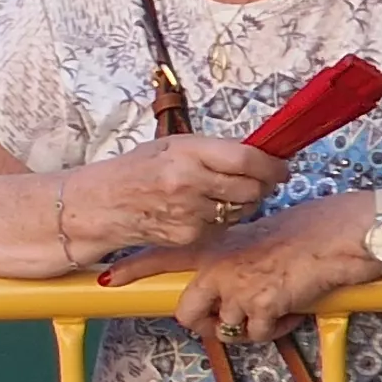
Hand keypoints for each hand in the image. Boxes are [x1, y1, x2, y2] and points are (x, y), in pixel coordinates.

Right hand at [70, 135, 290, 253]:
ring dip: (241, 202)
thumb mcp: (172, 146)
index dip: (272, 165)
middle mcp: (190, 182)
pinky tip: (200, 211)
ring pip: (242, 209)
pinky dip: (221, 219)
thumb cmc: (135, 170)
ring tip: (218, 194)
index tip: (280, 166)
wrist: (101, 204)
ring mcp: (190, 212)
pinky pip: (224, 227)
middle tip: (257, 181)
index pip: (247, 159)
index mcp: (187, 152)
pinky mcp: (190, 236)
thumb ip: (214, 150)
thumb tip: (259, 155)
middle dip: (261, 185)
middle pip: (252, 188)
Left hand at [112, 195, 381, 348]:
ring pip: (225, 329)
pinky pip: (257, 335)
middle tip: (231, 318)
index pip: (161, 255)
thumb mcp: (256, 236)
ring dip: (248, 327)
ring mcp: (237, 287)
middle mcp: (218, 266)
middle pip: (187, 313)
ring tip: (272, 309)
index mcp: (215, 245)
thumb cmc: (306, 231)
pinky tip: (291, 310)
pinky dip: (274, 330)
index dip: (132, 269)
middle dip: (206, 324)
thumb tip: (224, 282)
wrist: (338, 234)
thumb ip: (232, 256)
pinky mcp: (261, 305)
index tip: (106, 279)